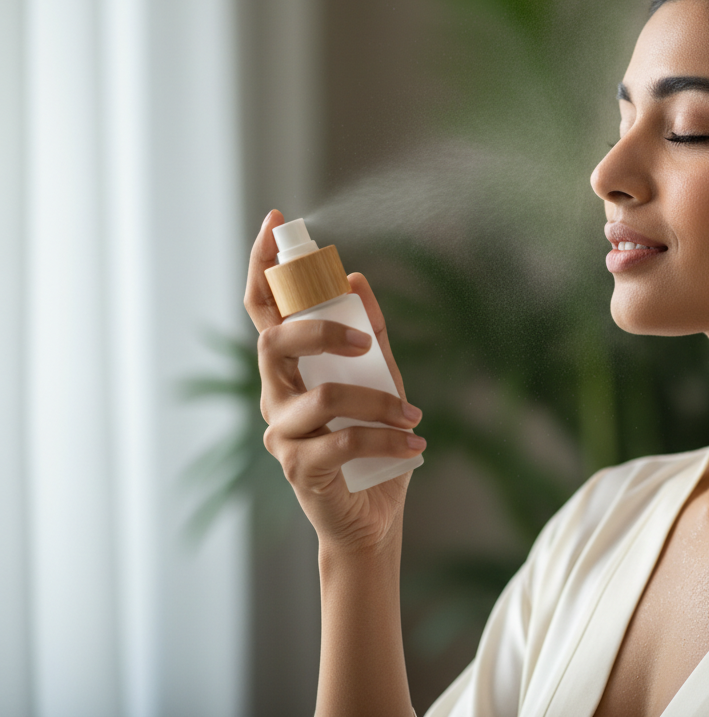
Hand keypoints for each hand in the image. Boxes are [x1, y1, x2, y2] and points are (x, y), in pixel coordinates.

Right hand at [244, 209, 425, 553]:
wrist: (374, 519)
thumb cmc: (373, 446)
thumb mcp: (381, 382)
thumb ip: (369, 334)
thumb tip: (357, 276)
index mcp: (289, 369)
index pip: (263, 309)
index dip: (263, 265)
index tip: (275, 220)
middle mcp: (275, 397)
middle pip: (275, 342)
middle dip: (321, 330)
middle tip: (366, 343)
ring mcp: (281, 435)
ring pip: (322, 397)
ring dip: (378, 403)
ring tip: (413, 417)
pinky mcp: (300, 470)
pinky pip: (344, 441)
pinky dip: (387, 437)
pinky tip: (415, 444)